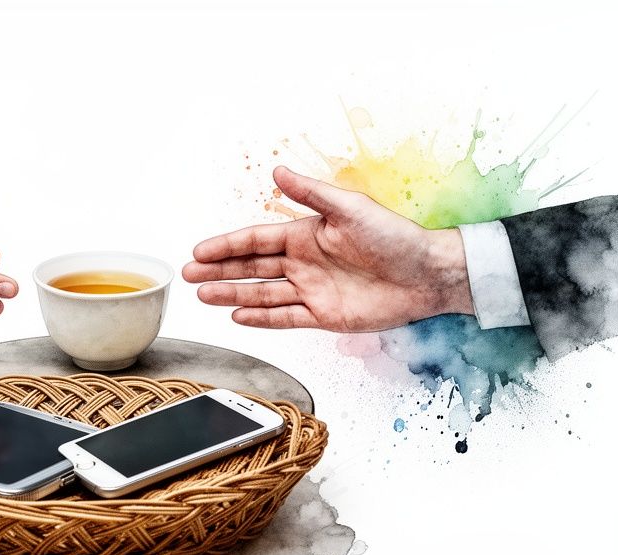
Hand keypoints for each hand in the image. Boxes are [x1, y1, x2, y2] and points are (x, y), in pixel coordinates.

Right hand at [182, 167, 473, 331]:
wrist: (428, 275)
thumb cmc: (396, 237)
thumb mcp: (350, 208)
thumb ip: (311, 194)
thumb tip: (278, 172)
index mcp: (306, 235)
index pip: (255, 240)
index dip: (226, 246)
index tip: (200, 251)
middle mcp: (304, 263)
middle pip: (251, 267)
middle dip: (219, 271)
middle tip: (189, 276)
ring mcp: (311, 290)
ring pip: (261, 293)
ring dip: (232, 294)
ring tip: (204, 297)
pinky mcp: (323, 315)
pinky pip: (285, 317)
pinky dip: (261, 318)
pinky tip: (238, 316)